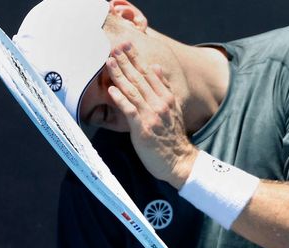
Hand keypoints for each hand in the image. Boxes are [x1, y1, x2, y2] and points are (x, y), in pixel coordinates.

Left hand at [106, 41, 196, 188]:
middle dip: (125, 61)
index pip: (149, 73)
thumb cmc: (172, 137)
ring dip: (120, 75)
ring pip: (133, 91)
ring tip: (108, 62)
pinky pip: (130, 110)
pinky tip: (111, 89)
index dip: (137, 58)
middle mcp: (160, 103)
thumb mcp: (173, 109)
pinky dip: (120, 99)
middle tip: (114, 47)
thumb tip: (156, 68)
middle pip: (140, 78)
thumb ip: (164, 89)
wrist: (180, 161)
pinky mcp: (143, 128)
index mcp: (167, 97)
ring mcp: (152, 115)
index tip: (126, 45)